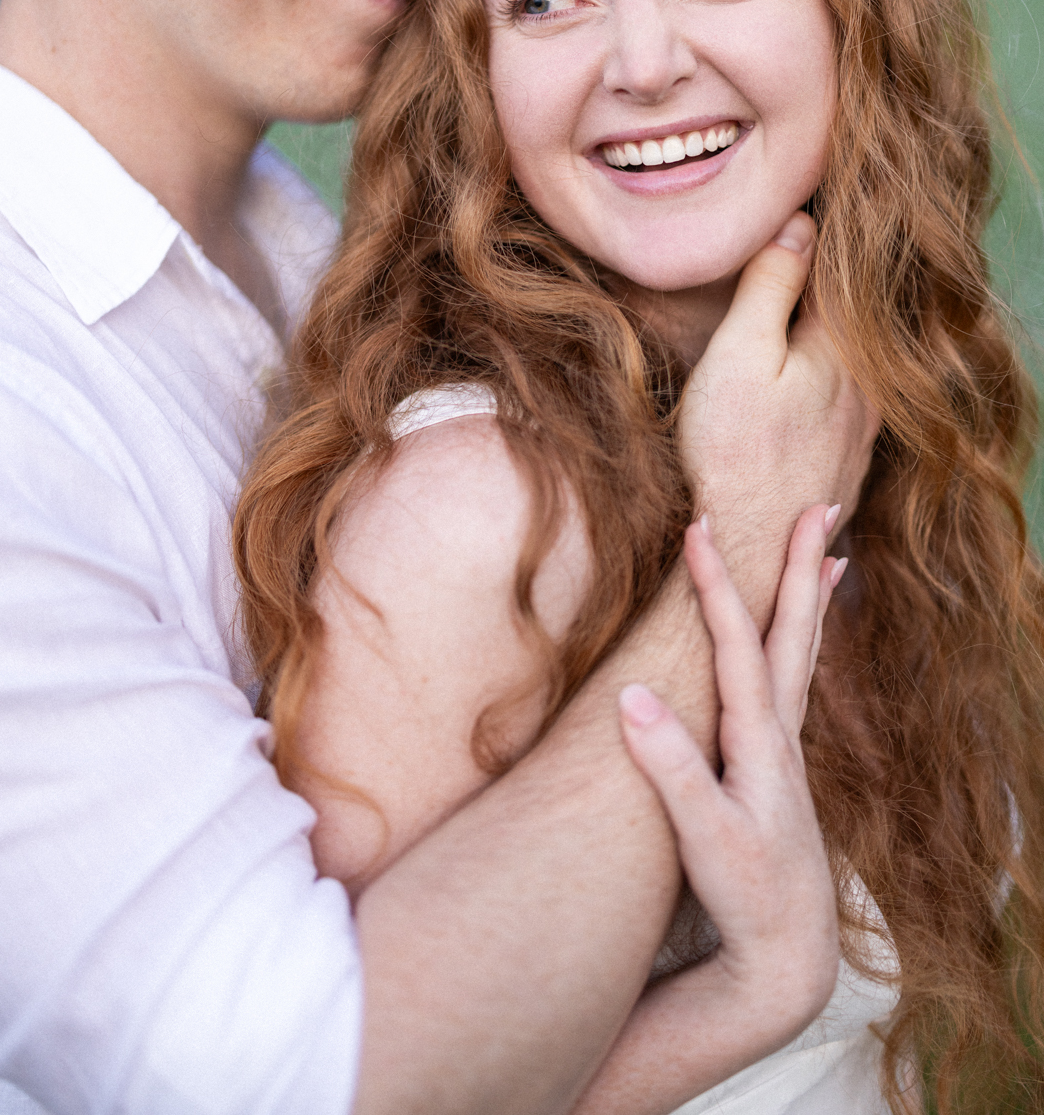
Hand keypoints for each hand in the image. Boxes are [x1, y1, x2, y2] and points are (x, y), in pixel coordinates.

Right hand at [619, 507, 842, 1052]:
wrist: (790, 952)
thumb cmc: (748, 895)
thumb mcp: (704, 837)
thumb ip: (671, 768)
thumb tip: (632, 695)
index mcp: (761, 742)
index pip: (740, 645)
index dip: (718, 585)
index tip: (701, 527)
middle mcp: (781, 735)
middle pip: (794, 633)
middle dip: (800, 567)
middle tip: (820, 508)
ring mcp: (782, 749)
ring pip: (800, 654)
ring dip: (809, 598)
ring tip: (828, 553)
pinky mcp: (774, 767)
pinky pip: (791, 682)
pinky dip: (798, 642)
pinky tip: (793, 640)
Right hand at [678, 211, 877, 616]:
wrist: (749, 553)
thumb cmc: (733, 450)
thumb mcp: (740, 351)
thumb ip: (771, 285)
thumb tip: (801, 225)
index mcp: (845, 350)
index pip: (839, 277)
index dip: (812, 245)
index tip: (791, 221)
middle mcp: (868, 390)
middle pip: (847, 326)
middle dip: (816, 299)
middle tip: (781, 266)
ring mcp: (863, 435)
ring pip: (847, 372)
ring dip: (819, 351)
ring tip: (783, 336)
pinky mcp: (846, 471)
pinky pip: (839, 414)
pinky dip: (819, 395)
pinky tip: (790, 403)